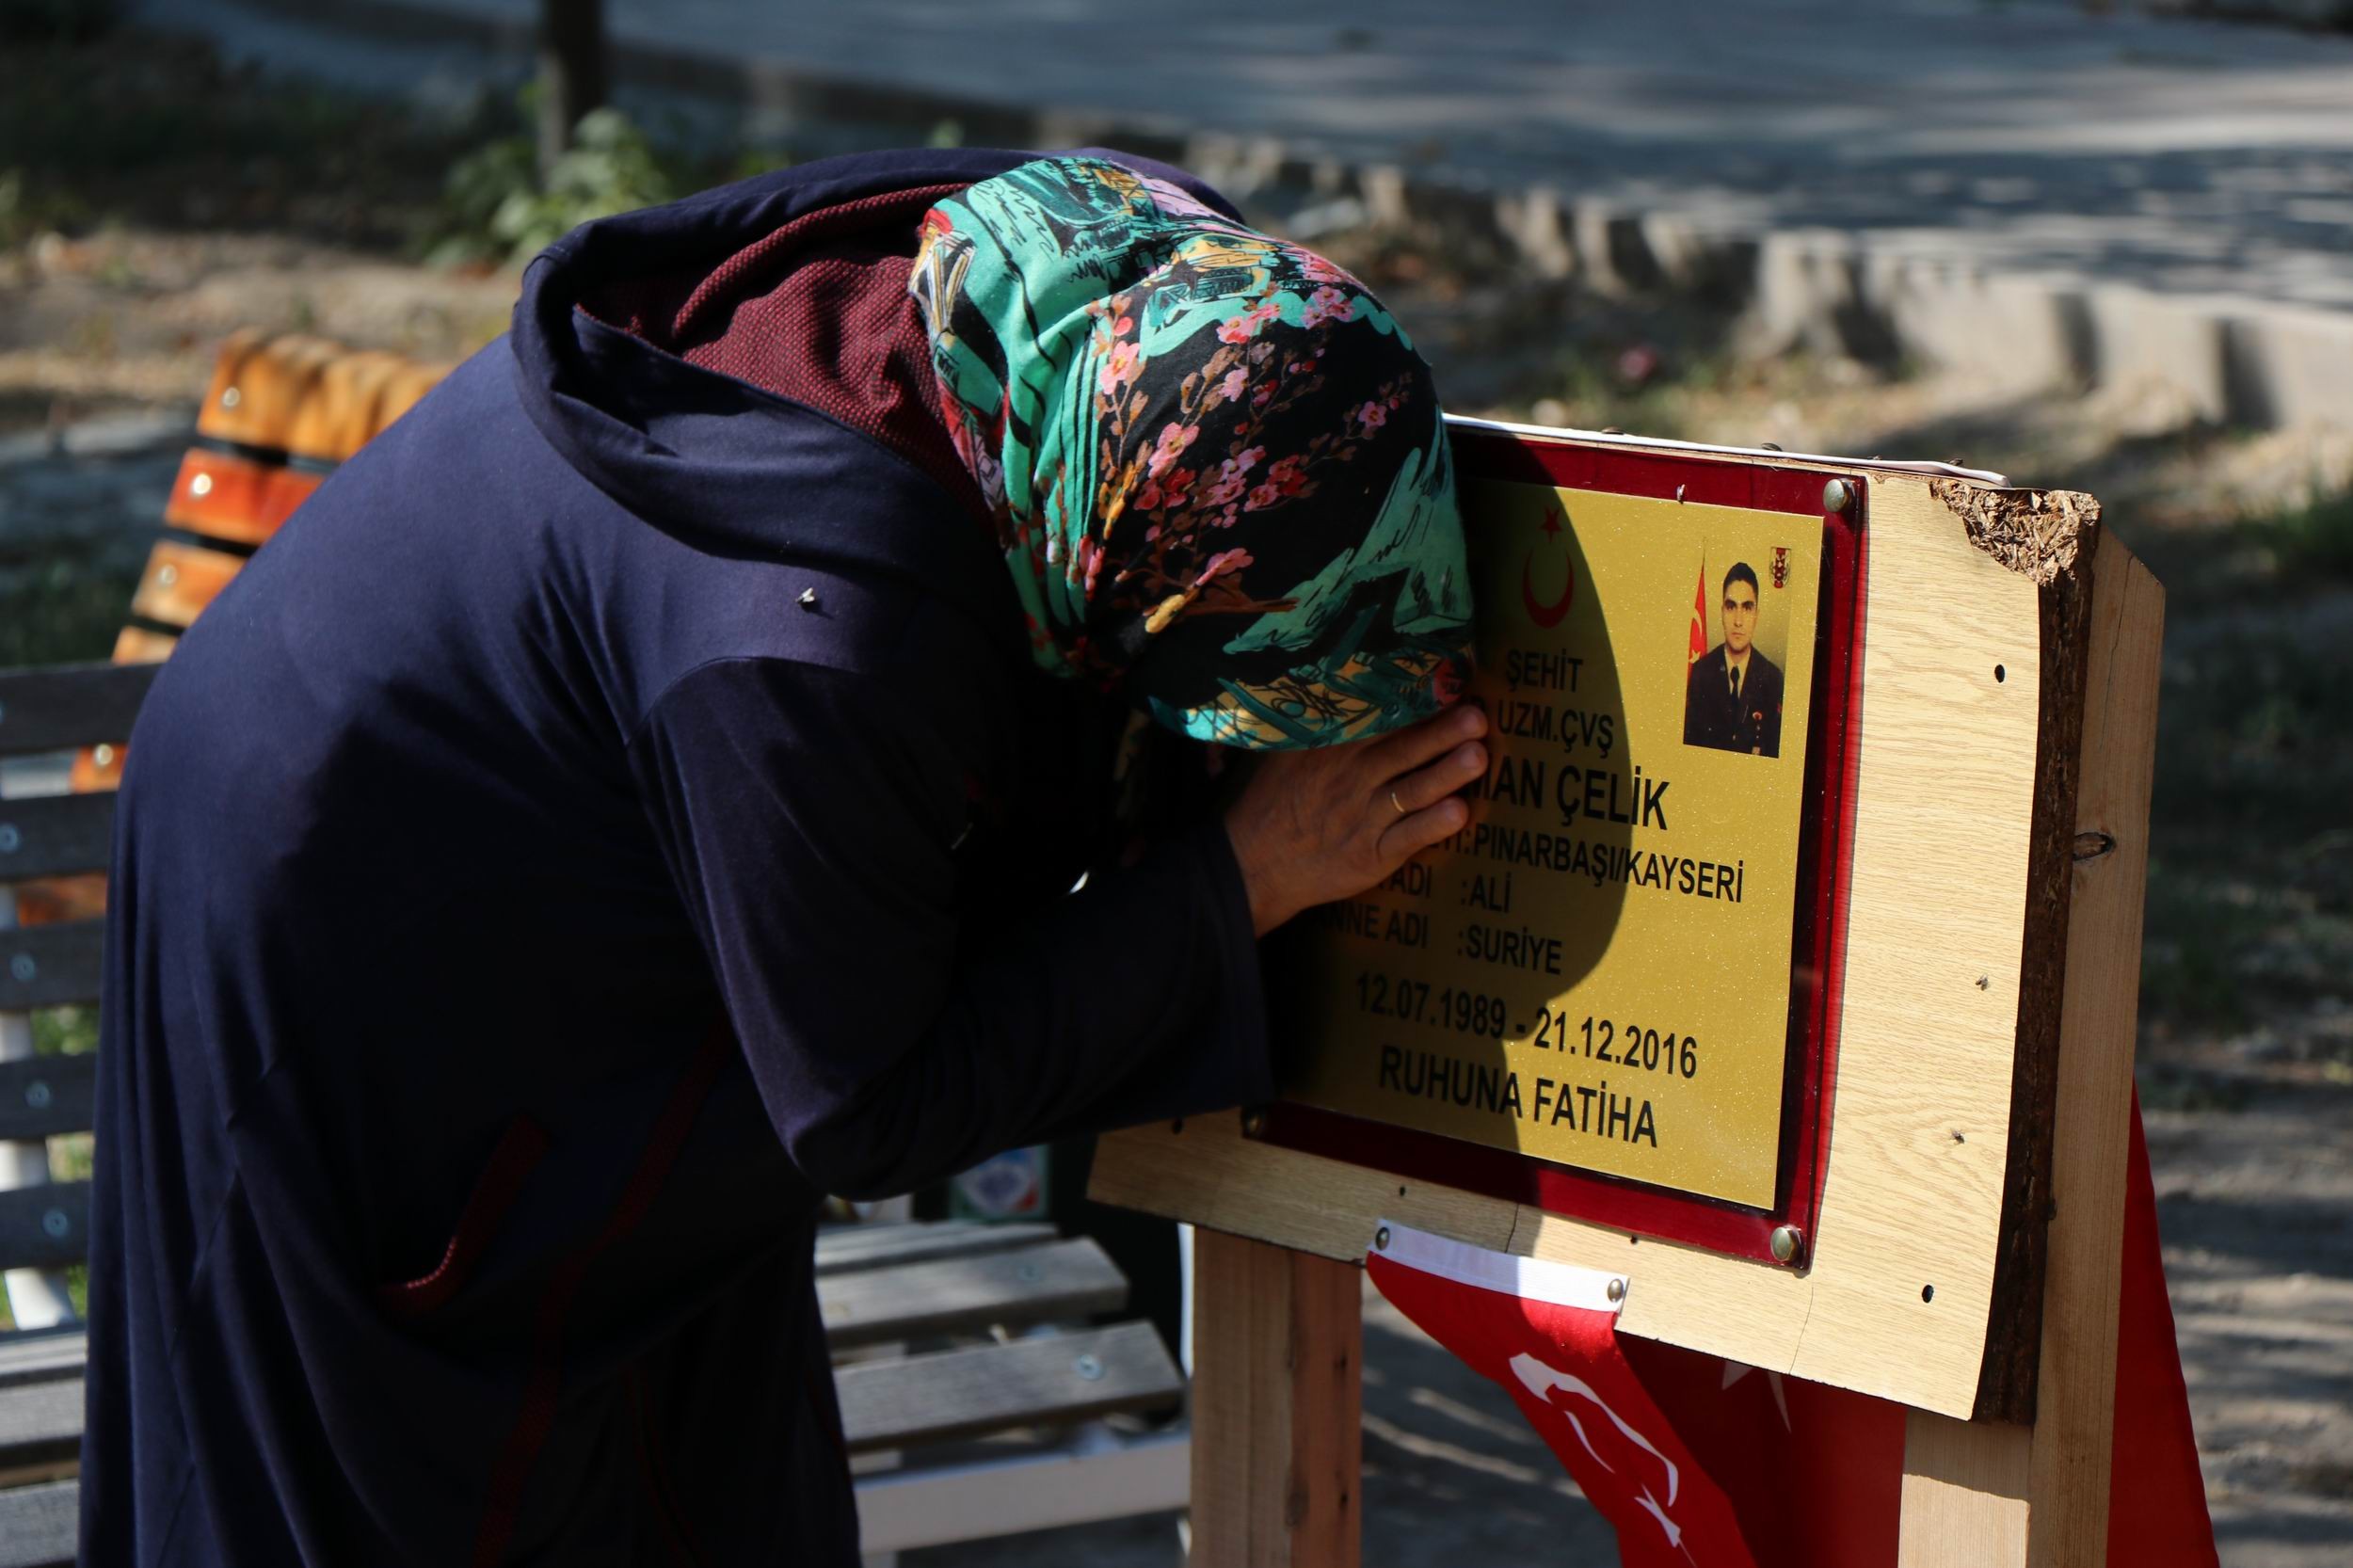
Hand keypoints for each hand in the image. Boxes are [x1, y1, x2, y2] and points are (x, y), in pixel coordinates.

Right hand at [1222, 704, 1487, 935]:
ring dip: (1446, 774)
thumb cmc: (1275, 802)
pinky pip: (1408, 837)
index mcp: (1333, 749)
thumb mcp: (1286, 752)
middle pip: (1403, 750)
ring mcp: (1364, 818)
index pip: (1381, 719)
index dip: (1416, 703)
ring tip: (1477, 757)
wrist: (1254, 863)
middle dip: (1441, 733)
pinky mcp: (1372, 855)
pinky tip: (1459, 813)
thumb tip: (1337, 676)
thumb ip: (1319, 720)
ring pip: (1412, 791)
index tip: (1449, 683)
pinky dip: (1433, 825)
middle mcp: (1352, 779)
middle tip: (1476, 717)